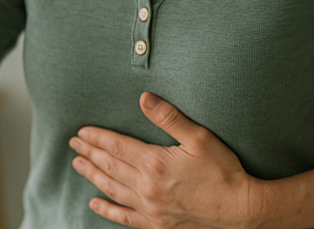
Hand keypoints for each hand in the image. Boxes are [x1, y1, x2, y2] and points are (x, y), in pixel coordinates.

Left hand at [69, 93, 260, 228]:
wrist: (240, 210)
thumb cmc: (223, 171)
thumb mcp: (199, 138)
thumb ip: (169, 117)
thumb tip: (144, 98)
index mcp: (155, 163)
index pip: (117, 147)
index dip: (98, 138)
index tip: (82, 132)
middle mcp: (147, 188)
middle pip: (110, 167)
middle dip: (90, 153)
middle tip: (74, 144)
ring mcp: (150, 209)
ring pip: (113, 190)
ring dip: (93, 176)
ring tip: (78, 165)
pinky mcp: (156, 225)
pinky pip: (125, 217)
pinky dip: (108, 210)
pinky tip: (96, 203)